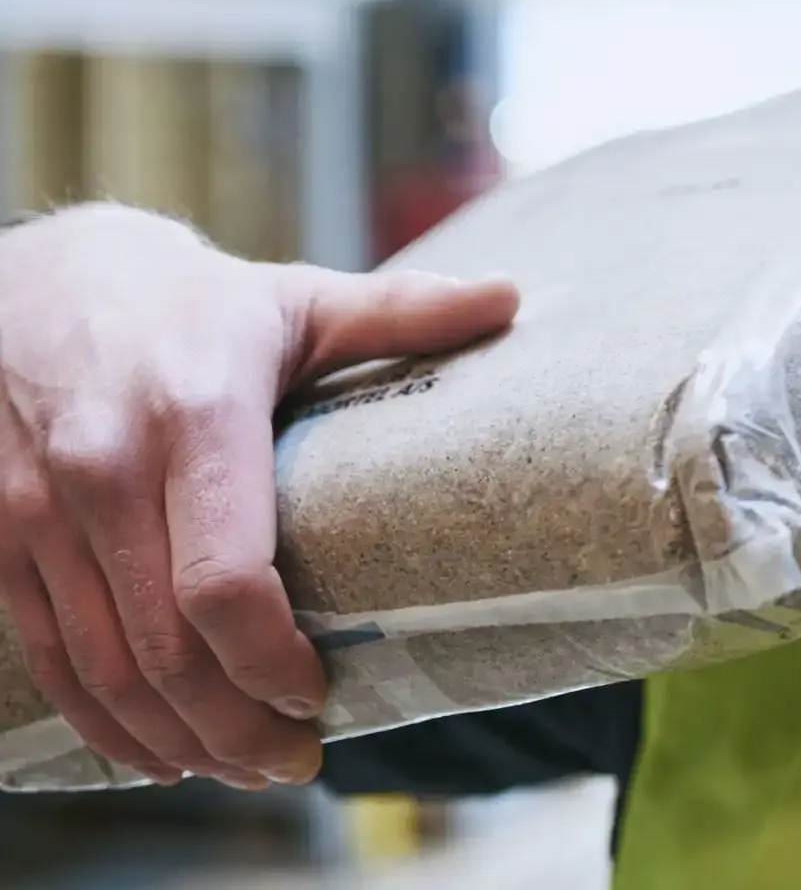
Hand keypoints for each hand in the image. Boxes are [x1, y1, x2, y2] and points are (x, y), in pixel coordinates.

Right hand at [0, 205, 517, 788]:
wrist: (35, 276)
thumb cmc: (189, 303)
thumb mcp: (294, 299)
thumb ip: (399, 310)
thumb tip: (510, 299)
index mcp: (197, 414)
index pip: (224, 579)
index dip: (271, 658)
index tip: (319, 691)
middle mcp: (107, 469)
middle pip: (168, 646)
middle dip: (235, 723)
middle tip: (296, 758)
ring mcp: (40, 510)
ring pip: (104, 667)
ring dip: (174, 737)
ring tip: (242, 767)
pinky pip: (45, 656)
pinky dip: (100, 721)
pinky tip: (155, 751)